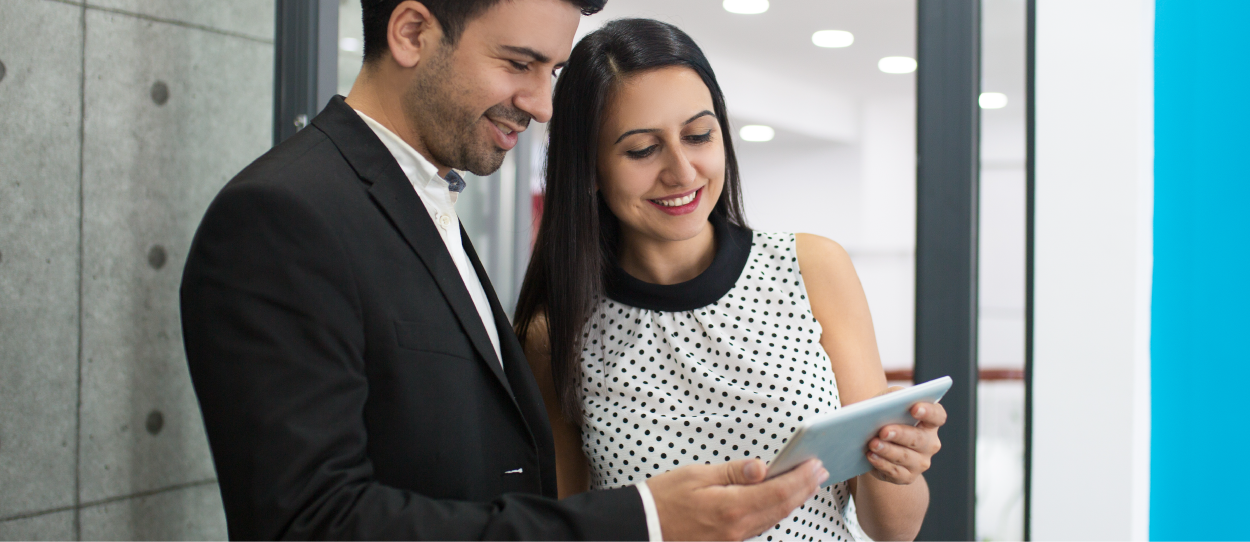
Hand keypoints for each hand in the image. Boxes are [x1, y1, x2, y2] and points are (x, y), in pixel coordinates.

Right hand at [646, 458, 827, 541]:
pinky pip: (760, 526)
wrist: (643, 528)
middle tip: (820, 471)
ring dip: (793, 500)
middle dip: (804, 488)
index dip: (800, 478)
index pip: (777, 492)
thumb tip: (761, 468)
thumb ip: (731, 473)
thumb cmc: (662, 499)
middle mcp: (736, 528)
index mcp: (730, 508)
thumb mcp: (695, 476)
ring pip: (773, 519)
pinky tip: (780, 500)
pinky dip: (775, 511)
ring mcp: (733, 539)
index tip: (815, 464)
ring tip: (807, 483)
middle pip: (781, 507)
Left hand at [865, 388, 945, 484]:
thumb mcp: (888, 401)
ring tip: (872, 444)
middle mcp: (930, 443)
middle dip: (900, 434)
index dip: (929, 412)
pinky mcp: (907, 476)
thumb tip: (886, 403)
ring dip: (888, 450)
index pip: (937, 416)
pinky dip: (881, 464)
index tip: (914, 408)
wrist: (874, 441)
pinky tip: (871, 456)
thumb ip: (892, 397)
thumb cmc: (885, 415)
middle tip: (883, 431)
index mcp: (930, 422)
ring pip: (905, 457)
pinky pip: (895, 472)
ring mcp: (920, 462)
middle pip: (919, 439)